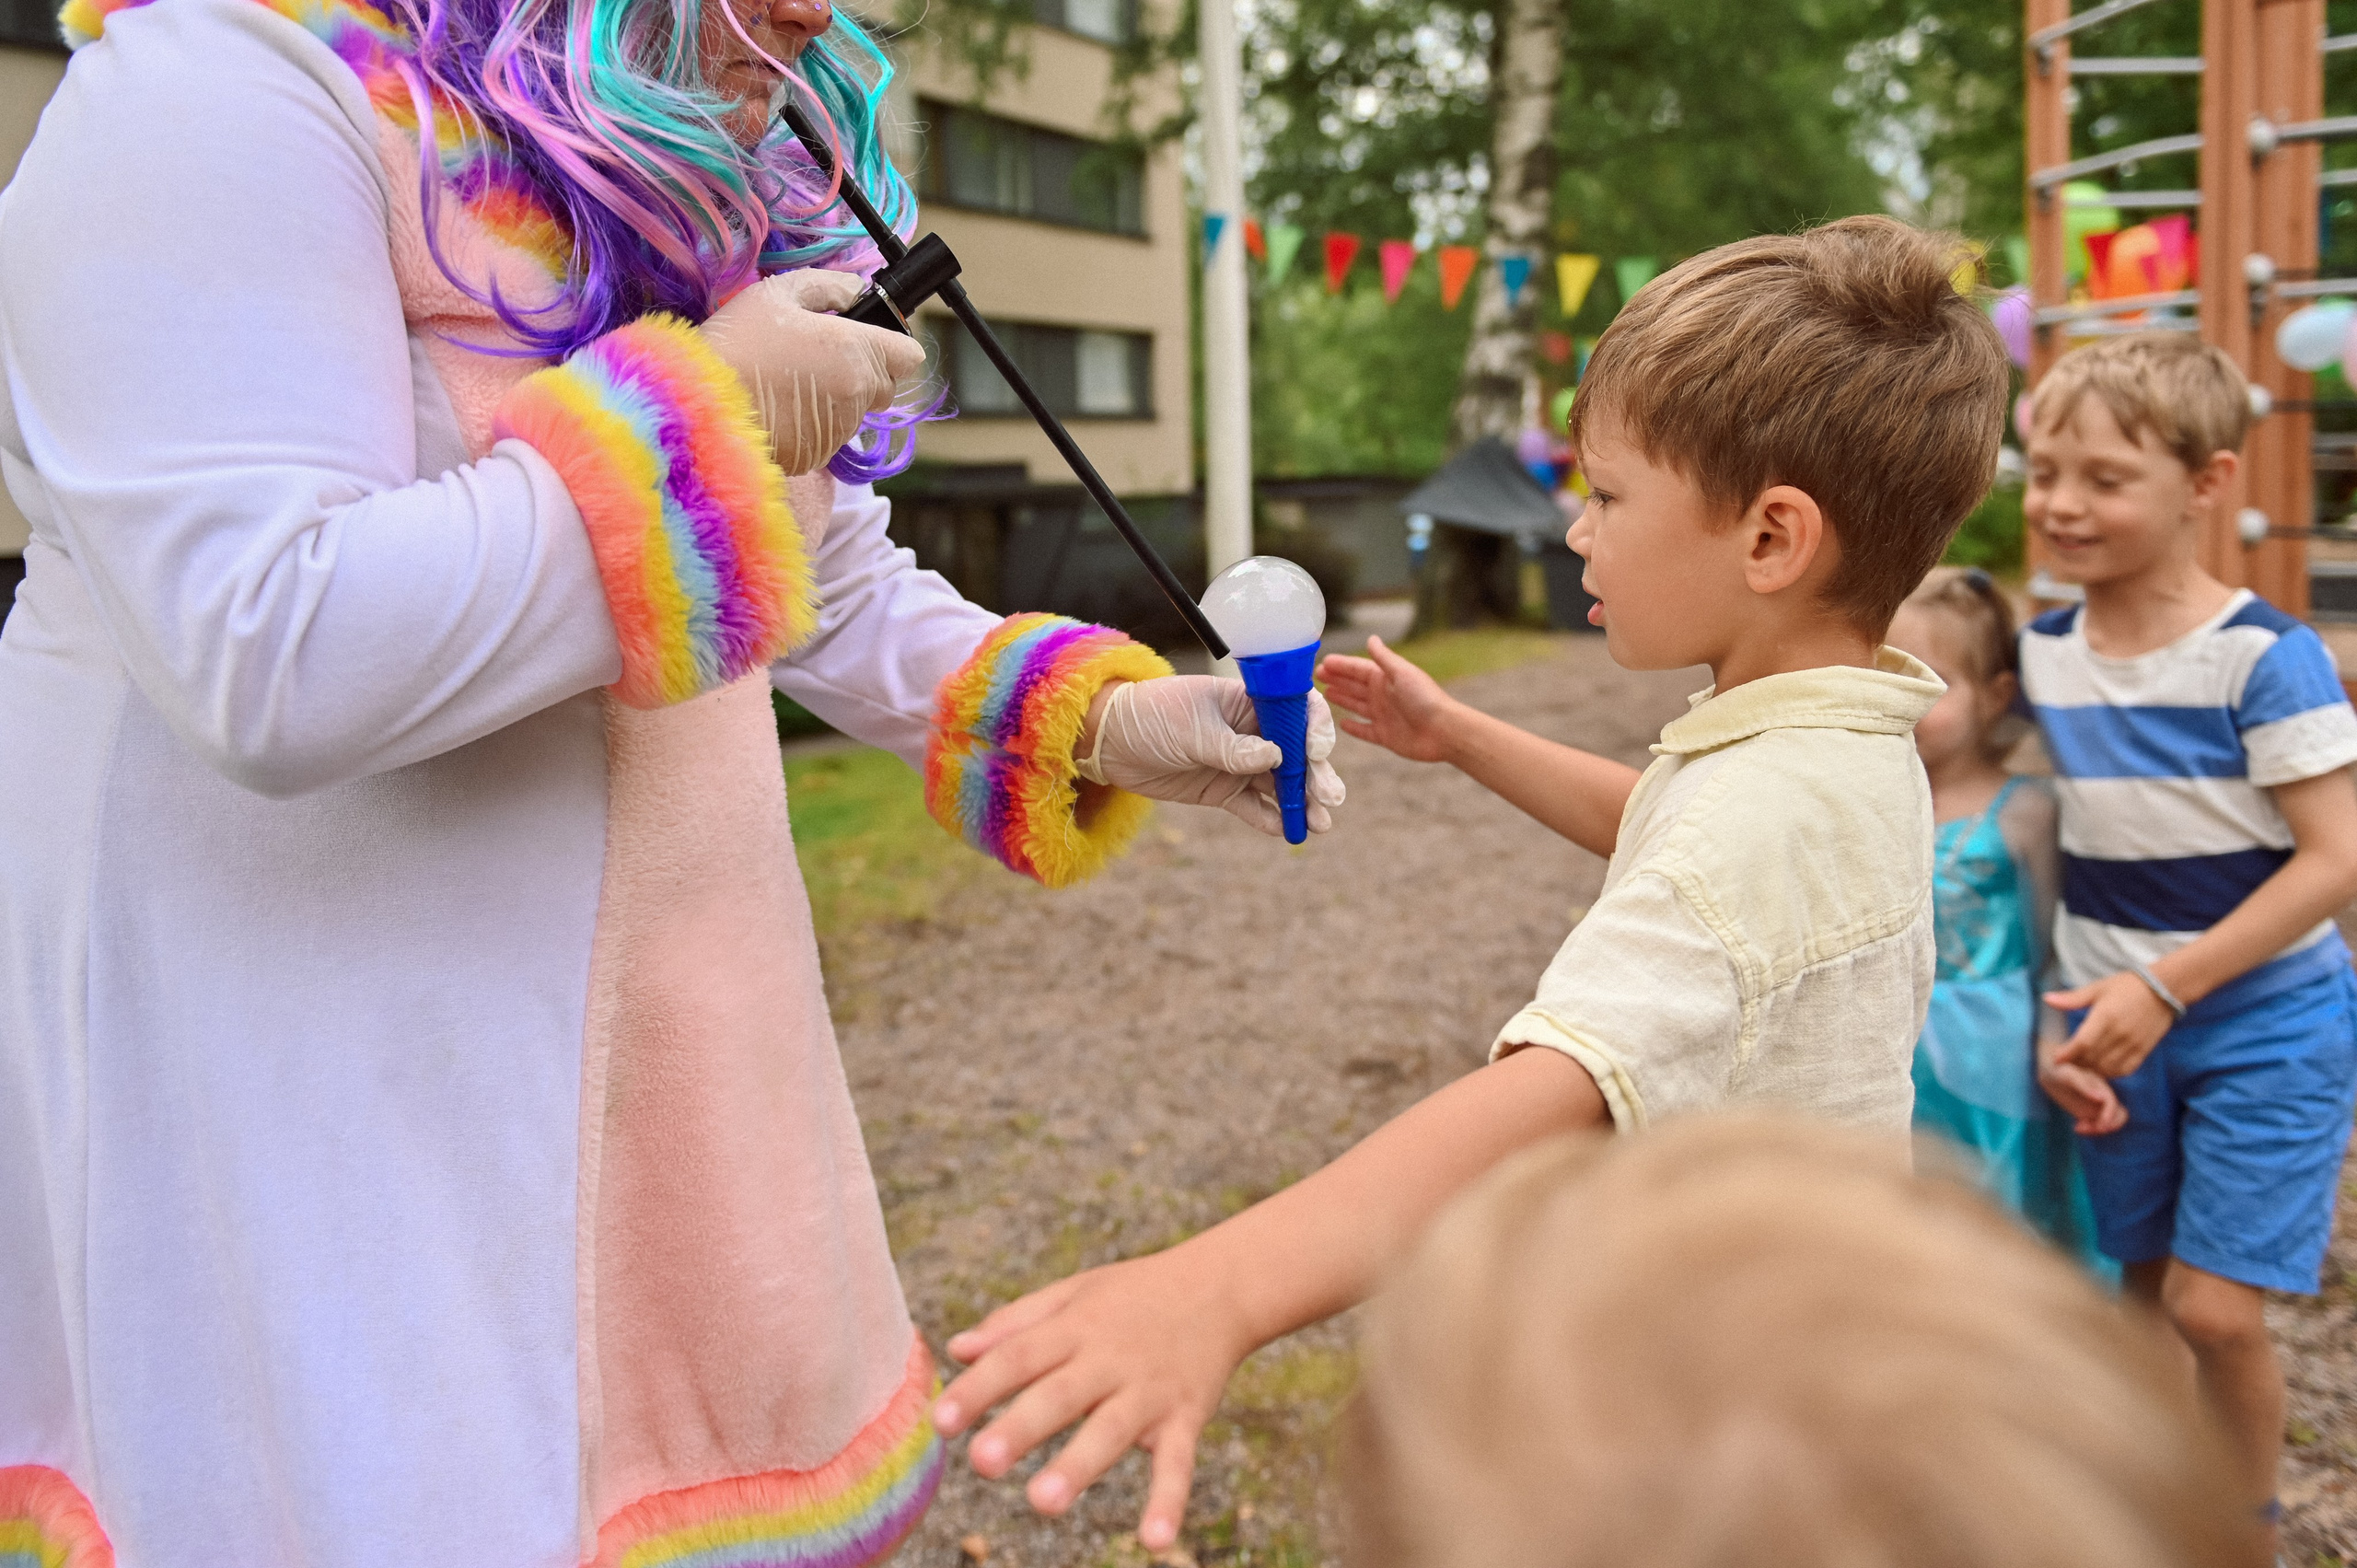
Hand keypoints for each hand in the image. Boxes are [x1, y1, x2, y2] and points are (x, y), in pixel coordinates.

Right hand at [697, 269, 924, 474]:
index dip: (890, 345)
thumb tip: (857, 290)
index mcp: (858, 352)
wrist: (698, 406)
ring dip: (834, 398)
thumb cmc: (737, 343)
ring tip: (786, 382)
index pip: (908, 355)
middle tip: (815, 358)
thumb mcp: (777, 294)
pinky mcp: (818, 457)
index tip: (863, 339)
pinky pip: (827, 435)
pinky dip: (812, 424)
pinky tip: (777, 409)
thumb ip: (827, 287)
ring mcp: (840, 431)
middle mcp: (858, 395)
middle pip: (884, 385)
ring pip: (855, 412)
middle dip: (862, 372)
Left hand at [934, 1246, 1254, 1551]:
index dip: (980, 1388)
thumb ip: (1016, 1323)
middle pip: (1060, 1395)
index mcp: (1075, 1328)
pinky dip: (1169, 1502)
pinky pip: (1178, 1463)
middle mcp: (1109, 1359)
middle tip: (981, 1463)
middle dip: (1021, 1429)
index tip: (941, 1422)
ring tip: (1042, 1501)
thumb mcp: (1073, 1294)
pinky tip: (1154, 1542)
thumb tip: (957, 1349)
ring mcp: (1150, 1391)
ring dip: (1079, 1465)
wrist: (1221, 1286)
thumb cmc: (1133, 1295)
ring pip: (1111, 1430)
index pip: (1019, 1356)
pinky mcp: (1186, 1418)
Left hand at [1082, 676, 1345, 837]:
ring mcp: (1242, 763)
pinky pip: (1255, 807)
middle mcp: (1254, 731)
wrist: (1110, 743)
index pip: (1297, 709)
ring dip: (1303, 802)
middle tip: (1330, 797)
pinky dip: (1271, 819)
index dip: (1315, 728)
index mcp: (1249, 701)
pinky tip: (1286, 831)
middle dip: (1317, 775)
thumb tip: (1274, 757)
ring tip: (1321, 824)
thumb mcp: (1190, 729)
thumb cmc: (1150, 717)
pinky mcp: (1225, 790)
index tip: (1316, 749)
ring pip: (1282, 784)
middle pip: (1297, 752)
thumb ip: (1231, 747)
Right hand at [1317, 635, 1462, 762]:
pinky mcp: (1385, 735)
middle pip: (1354, 686)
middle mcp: (1383, 695)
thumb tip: (1371, 638)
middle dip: (1336, 680)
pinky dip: (1353, 728)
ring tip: (1325, 694)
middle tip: (1316, 676)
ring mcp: (1383, 716)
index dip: (1341, 666)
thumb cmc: (1424, 698)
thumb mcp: (1402, 673)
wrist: (1443, 730)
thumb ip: (1384, 658)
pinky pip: (1364, 730)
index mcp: (1386, 679)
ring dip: (1341, 699)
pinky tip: (1341, 723)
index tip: (1323, 662)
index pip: (1358, 669)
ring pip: (1356, 705)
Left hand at [2038, 1036, 2127, 1134]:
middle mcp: (2101, 1095)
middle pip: (2119, 1115)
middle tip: (2086, 1127)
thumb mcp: (2067, 1074)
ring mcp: (2095, 1103)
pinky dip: (2091, 1129)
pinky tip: (2076, 1127)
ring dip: (2098, 1129)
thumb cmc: (2057, 1067)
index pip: (2113, 1104)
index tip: (2099, 1126)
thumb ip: (2084, 1085)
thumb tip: (2101, 1098)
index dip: (2110, 1116)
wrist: (2049, 1066)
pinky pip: (2097, 1124)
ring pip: (2110, 1121)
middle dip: (2107, 1126)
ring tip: (2079, 1127)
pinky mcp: (2088, 1110)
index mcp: (2099, 1085)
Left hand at [2045, 970, 2175, 1079]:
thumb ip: (2072, 998)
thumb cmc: (2127, 986)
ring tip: (2083, 1062)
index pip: (2083, 1043)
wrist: (2164, 990)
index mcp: (2105, 1017)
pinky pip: (2124, 1070)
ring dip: (2092, 1069)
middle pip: (2092, 1058)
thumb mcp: (2097, 988)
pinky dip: (2110, 1072)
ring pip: (2106, 1068)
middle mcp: (2119, 1034)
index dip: (2067, 1054)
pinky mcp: (2144, 1051)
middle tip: (2067, 1059)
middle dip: (2076, 1062)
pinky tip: (2102, 1065)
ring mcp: (2133, 1044)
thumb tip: (2046, 999)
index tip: (2056, 1058)